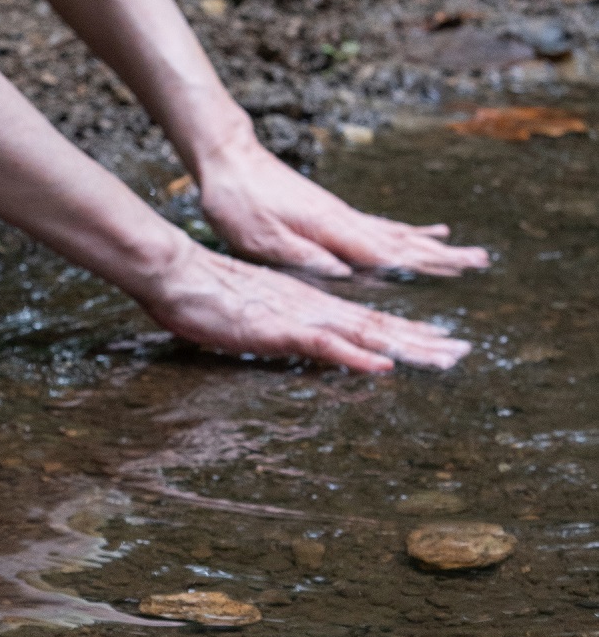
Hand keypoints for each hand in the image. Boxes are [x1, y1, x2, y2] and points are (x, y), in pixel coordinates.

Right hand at [139, 235, 470, 374]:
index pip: (365, 320)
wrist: (174, 271)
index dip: (405, 332)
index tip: (440, 342)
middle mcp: (312, 308)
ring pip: (362, 334)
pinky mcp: (277, 328)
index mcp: (307, 305)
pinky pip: (323, 345)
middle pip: (376, 326)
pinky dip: (355, 356)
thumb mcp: (250, 313)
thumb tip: (299, 337)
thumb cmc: (203, 293)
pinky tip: (381, 365)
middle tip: (463, 353)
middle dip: (421, 341)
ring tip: (442, 358)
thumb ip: (279, 324)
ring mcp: (297, 317)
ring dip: (404, 347)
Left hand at [194, 136, 488, 279]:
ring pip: (395, 233)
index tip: (459, 270)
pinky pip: (377, 225)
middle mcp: (342, 219)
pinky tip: (423, 233)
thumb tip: (346, 274)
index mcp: (329, 229)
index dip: (421, 264)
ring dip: (430, 245)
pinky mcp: (329, 210)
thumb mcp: (259, 238)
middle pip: (401, 241)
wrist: (227, 157)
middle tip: (481, 261)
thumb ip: (303, 257)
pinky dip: (405, 232)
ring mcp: (338, 213)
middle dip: (440, 254)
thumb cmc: (236, 201)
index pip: (385, 252)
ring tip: (465, 252)